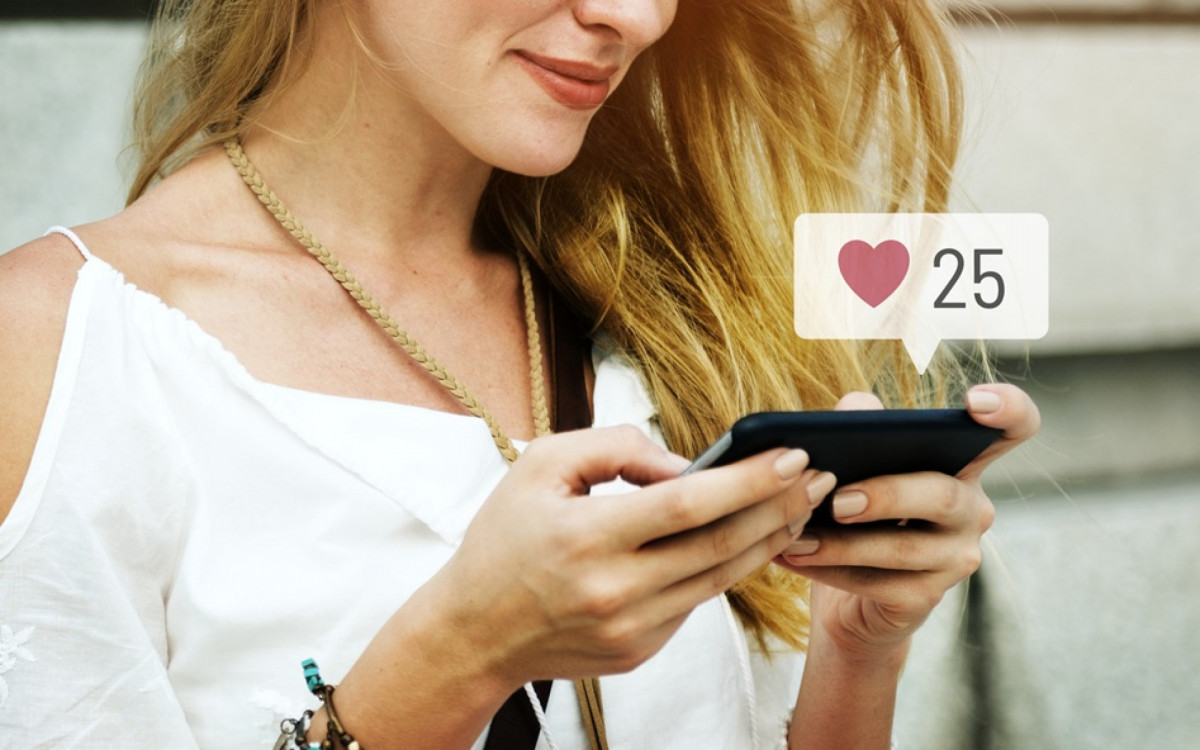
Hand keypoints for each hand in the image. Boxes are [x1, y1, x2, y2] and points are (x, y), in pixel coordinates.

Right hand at [426, 425, 835, 685]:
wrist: (474, 631)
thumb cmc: (505, 539)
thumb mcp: (541, 467)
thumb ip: (615, 448)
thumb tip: (686, 462)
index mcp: (586, 538)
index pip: (688, 504)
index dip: (747, 479)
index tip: (790, 454)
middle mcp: (614, 591)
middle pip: (720, 545)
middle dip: (779, 506)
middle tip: (818, 476)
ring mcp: (631, 629)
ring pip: (720, 579)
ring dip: (767, 539)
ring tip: (798, 505)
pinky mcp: (639, 651)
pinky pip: (695, 603)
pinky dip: (725, 569)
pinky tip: (747, 540)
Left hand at [774, 384, 1039, 661]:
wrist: (848, 599)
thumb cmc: (854, 514)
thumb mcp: (853, 463)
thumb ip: (859, 424)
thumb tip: (854, 408)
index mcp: (960, 462)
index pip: (1013, 427)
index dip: (1008, 410)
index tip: (976, 402)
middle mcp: (971, 508)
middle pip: (943, 494)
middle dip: (887, 495)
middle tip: (838, 502)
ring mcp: (956, 557)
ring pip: (905, 547)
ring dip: (843, 543)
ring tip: (795, 535)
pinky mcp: (926, 598)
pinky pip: (880, 584)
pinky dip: (830, 569)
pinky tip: (792, 556)